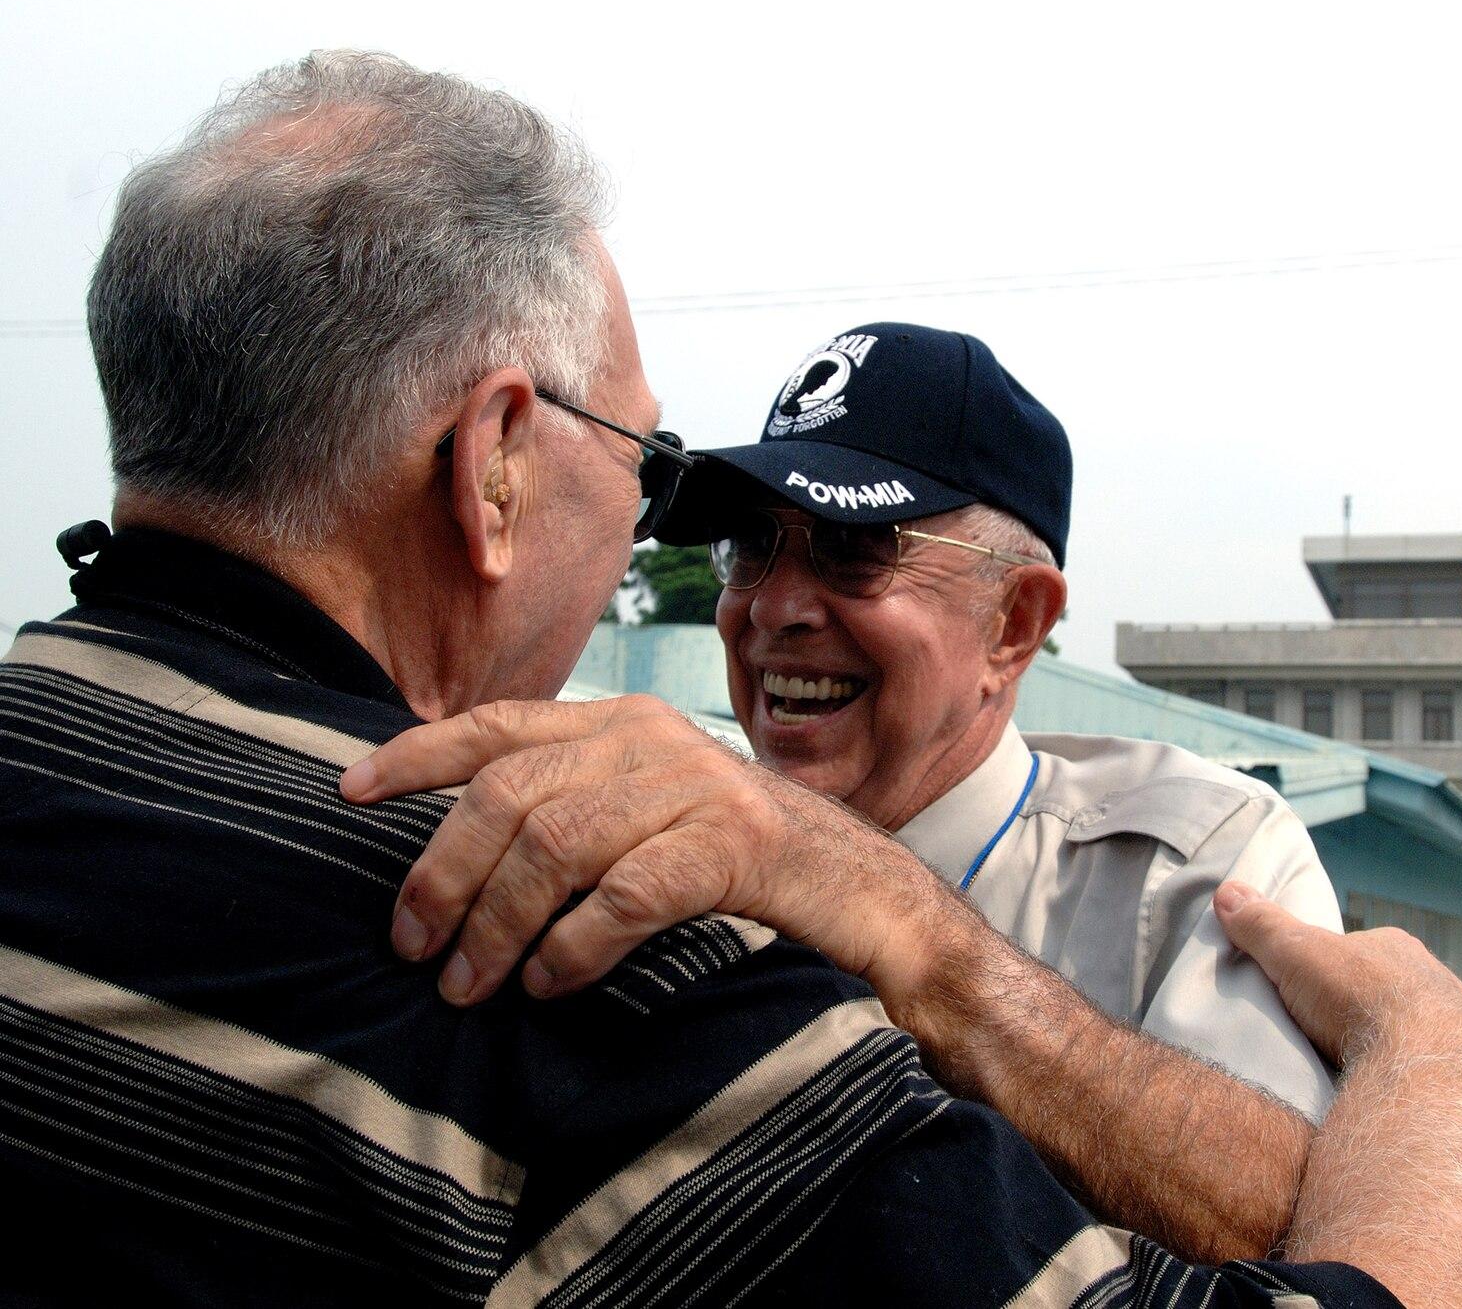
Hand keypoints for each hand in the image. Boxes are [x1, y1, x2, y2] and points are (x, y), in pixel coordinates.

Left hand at [341, 695, 947, 1007]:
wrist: (863, 895)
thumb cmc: (738, 865)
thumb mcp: (649, 813)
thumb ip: (574, 807)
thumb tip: (456, 852)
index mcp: (622, 724)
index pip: (499, 726)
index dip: (417, 756)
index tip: (348, 793)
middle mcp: (652, 740)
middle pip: (511, 793)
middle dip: (445, 873)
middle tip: (415, 946)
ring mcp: (696, 788)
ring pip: (558, 843)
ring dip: (498, 923)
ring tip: (471, 985)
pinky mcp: (734, 845)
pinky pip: (626, 891)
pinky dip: (575, 942)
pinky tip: (550, 980)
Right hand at [1212, 881, 1461, 1065]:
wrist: (1419, 1062)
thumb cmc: (1356, 999)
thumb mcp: (1294, 954)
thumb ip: (1263, 927)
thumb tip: (1227, 891)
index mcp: (1395, 946)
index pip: (1356, 951)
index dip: (1330, 968)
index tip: (1306, 990)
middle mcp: (1432, 978)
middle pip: (1385, 988)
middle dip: (1360, 1006)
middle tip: (1326, 1033)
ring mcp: (1454, 1023)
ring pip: (1411, 1028)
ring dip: (1386, 1042)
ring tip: (1351, 1068)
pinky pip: (1426, 1066)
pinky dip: (1406, 1073)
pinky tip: (1385, 1089)